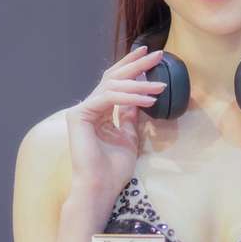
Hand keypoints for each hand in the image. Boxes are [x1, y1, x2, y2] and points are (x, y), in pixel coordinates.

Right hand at [65, 46, 165, 202]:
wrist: (101, 187)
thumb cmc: (115, 168)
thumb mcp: (129, 136)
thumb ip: (130, 115)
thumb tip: (139, 97)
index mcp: (100, 110)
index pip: (115, 81)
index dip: (131, 66)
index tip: (148, 54)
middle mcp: (90, 106)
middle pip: (114, 77)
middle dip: (137, 64)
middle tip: (157, 54)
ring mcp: (82, 109)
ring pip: (114, 86)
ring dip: (140, 84)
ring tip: (160, 86)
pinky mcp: (79, 114)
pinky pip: (109, 98)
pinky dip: (131, 97)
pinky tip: (148, 99)